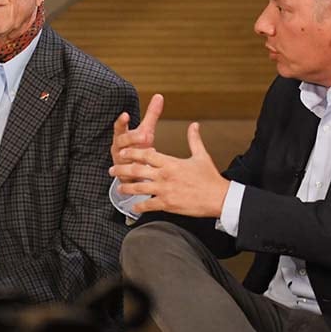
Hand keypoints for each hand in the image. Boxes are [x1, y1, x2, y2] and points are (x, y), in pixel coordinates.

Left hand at [110, 122, 229, 217]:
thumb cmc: (210, 177)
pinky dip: (139, 206)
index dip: (132, 152)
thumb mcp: (201, 156)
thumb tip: (194, 125)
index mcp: (170, 162)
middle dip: (121, 169)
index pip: (145, 154)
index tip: (123, 152)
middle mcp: (164, 175)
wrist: (218, 197)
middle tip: (112, 169)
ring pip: (139, 188)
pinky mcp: (167, 204)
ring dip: (126, 187)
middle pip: (136, 170)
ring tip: (119, 188)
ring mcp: (164, 190)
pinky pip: (148, 205)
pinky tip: (133, 207)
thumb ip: (194, 139)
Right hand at [111, 94, 162, 175]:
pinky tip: (148, 167)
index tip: (126, 115)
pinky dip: (137, 170)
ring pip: (123, 157)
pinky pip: (127, 173)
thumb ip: (151, 115)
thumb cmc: (137, 146)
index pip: (119, 127)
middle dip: (132, 138)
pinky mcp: (124, 175)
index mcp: (121, 136)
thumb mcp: (144, 130)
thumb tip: (159, 96)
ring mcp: (119, 162)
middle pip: (121, 141)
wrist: (130, 169)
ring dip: (135, 155)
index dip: (122, 121)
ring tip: (150, 150)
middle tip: (146, 136)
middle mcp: (118, 148)